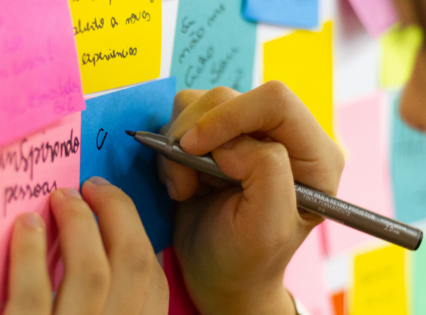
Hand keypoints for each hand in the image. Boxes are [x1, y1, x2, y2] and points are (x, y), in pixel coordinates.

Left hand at [4, 177, 168, 314]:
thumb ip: (113, 300)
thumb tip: (106, 248)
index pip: (154, 283)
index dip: (139, 238)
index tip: (118, 210)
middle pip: (132, 265)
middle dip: (117, 212)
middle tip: (94, 186)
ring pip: (90, 273)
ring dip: (79, 223)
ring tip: (62, 197)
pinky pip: (32, 295)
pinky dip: (30, 254)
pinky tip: (27, 226)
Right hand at [158, 83, 343, 314]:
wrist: (218, 275)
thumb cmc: (246, 260)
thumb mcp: (266, 228)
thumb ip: (265, 173)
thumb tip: (232, 143)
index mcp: (314, 155)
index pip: (275, 101)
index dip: (229, 116)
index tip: (193, 149)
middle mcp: (282, 136)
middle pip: (230, 96)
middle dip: (196, 134)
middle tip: (185, 180)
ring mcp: (246, 135)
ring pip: (200, 103)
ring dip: (179, 143)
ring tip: (184, 187)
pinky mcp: (216, 139)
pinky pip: (182, 118)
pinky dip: (170, 149)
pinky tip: (182, 182)